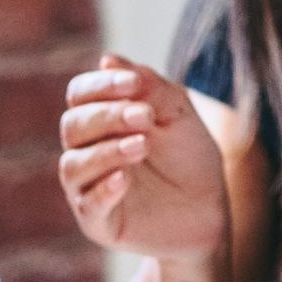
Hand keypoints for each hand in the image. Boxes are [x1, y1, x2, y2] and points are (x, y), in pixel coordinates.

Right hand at [60, 57, 230, 268]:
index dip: (101, 85)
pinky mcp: (99, 221)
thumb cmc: (189, 157)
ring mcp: (88, 187)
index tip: (133, 83)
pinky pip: (88, 204)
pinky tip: (124, 179)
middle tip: (145, 116)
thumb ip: (149, 87)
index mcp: (102, 120)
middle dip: (107, 116)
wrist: (209, 209)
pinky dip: (104, 189)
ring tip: (142, 145)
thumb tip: (107, 60)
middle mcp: (87, 151)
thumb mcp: (178, 115)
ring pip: (73, 165)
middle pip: (73, 126)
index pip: (80, 94)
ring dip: (106, 151)